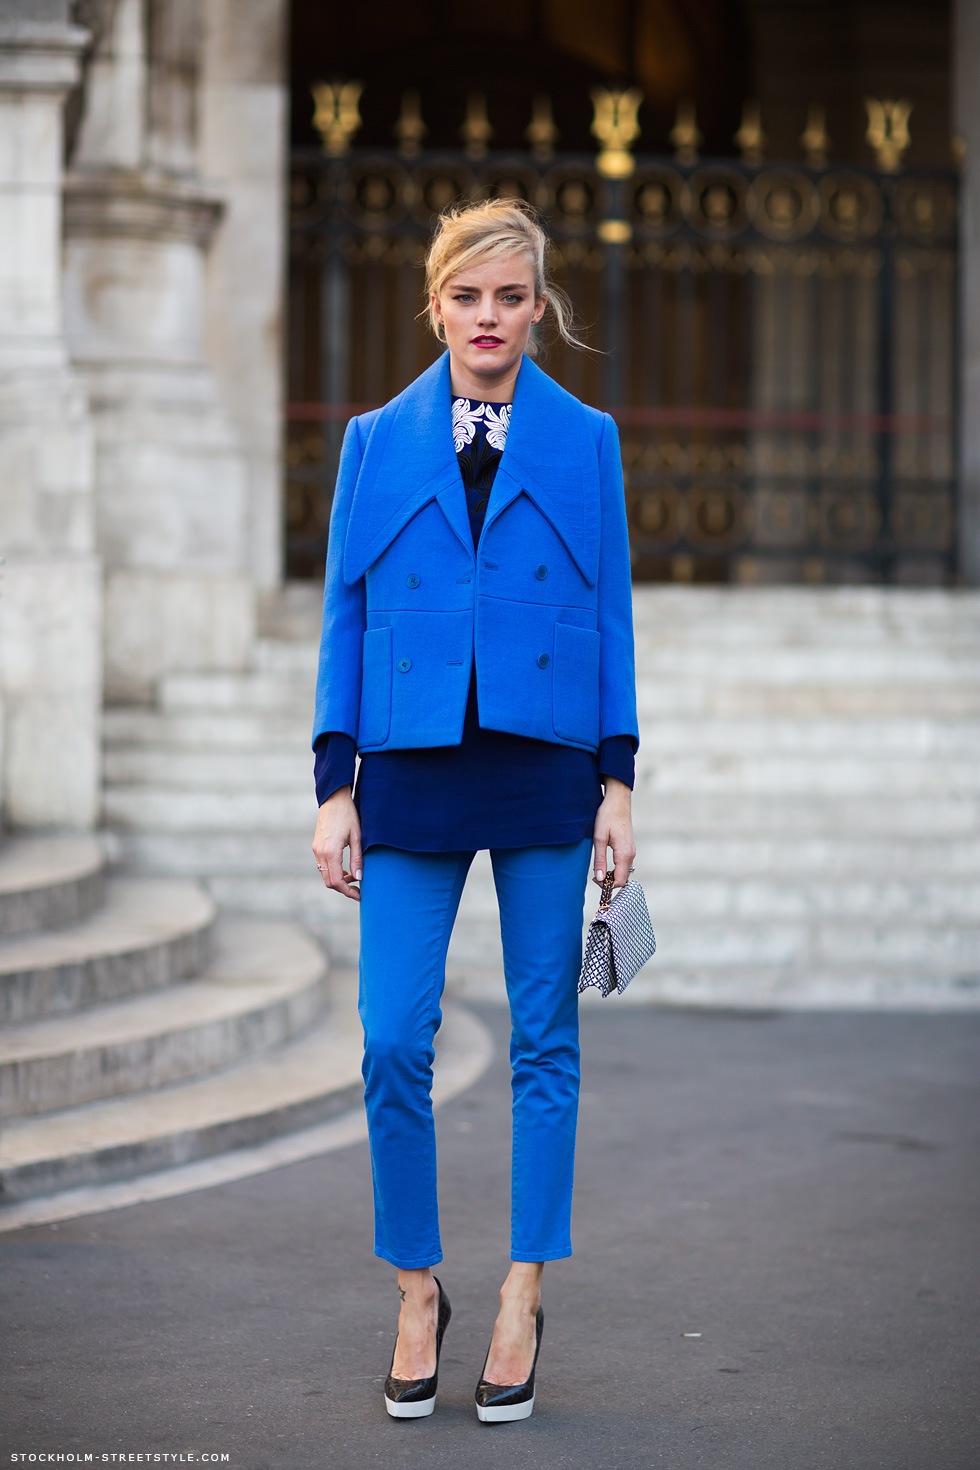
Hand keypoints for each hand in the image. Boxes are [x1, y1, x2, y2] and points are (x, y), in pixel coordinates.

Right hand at [312, 786, 362, 900]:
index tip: (360, 895)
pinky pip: (323, 866)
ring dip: (338, 881)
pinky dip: (333, 872)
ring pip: (325, 875)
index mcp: (331, 851)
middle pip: (329, 881)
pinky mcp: (316, 847)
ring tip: (354, 877)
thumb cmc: (348, 815)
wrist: (334, 799)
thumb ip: (357, 859)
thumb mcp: (357, 837)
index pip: (336, 881)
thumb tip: (359, 877)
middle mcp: (320, 853)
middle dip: (343, 888)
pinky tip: (345, 870)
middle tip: (358, 888)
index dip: (348, 892)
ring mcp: (316, 850)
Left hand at [592, 777, 634, 888]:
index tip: (594, 880)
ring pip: (624, 872)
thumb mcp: (599, 838)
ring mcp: (631, 851)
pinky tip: (605, 862)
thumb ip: (599, 859)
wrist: (618, 800)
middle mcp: (631, 855)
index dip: (607, 885)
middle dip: (609, 882)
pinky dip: (616, 868)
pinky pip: (624, 864)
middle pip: (623, 879)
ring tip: (598, 869)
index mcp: (624, 854)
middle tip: (594, 876)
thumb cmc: (607, 816)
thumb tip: (599, 878)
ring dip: (612, 875)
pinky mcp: (629, 847)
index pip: (619, 881)